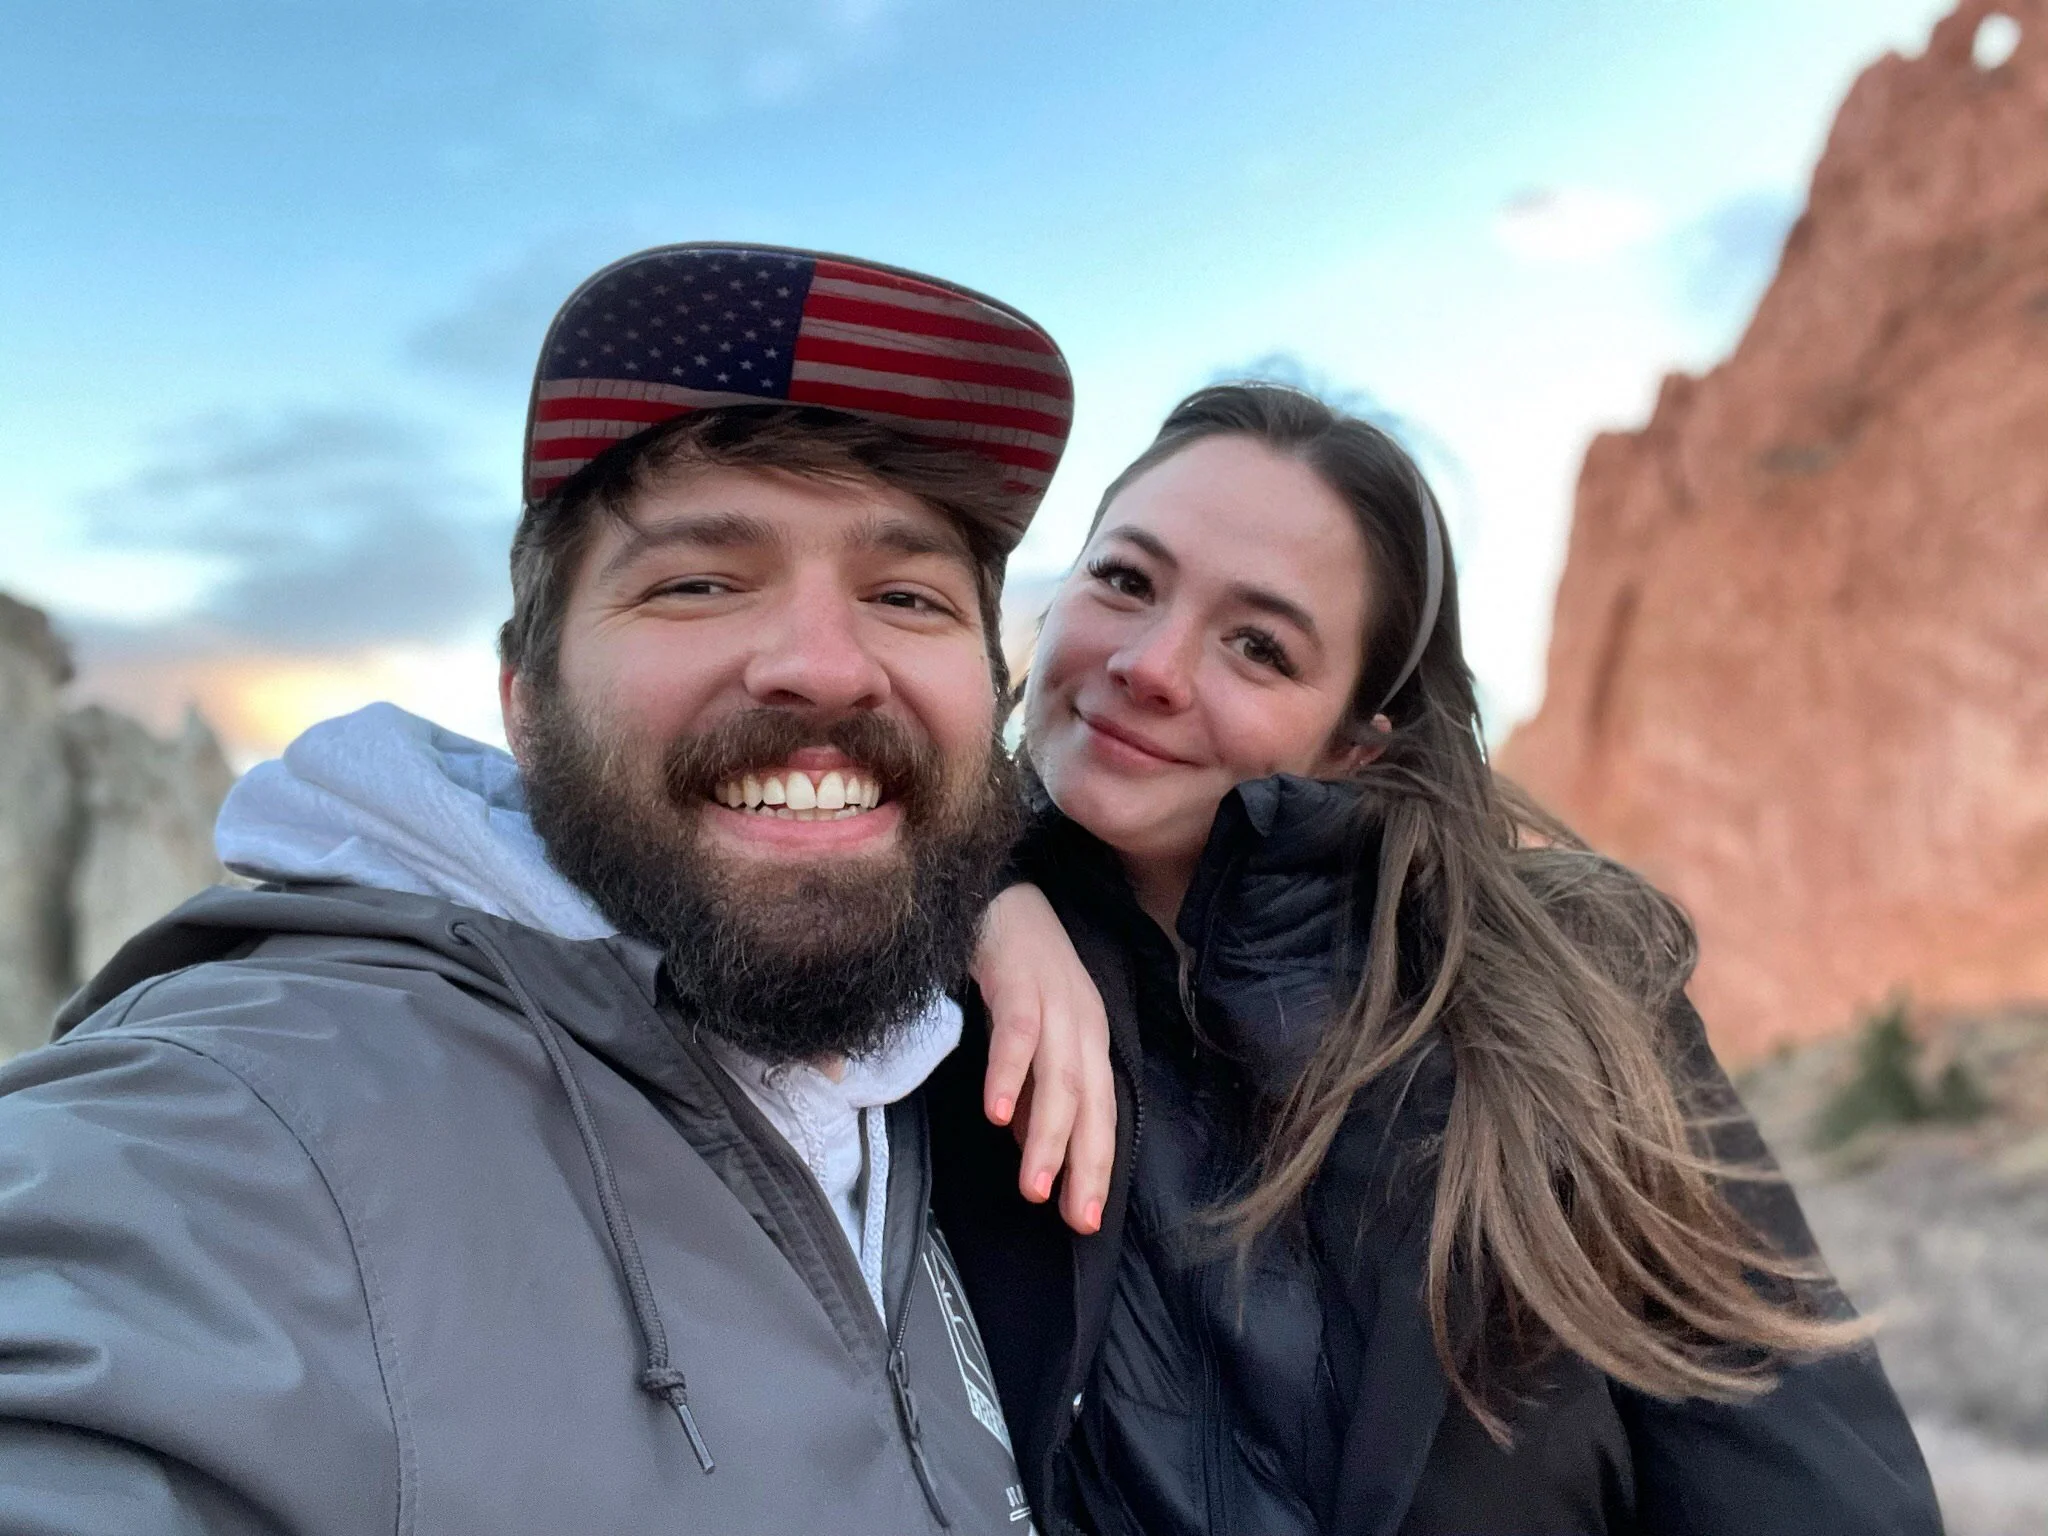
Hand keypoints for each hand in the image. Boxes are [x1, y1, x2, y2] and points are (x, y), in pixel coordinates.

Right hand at [971, 884, 1115, 1234]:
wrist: (996, 890)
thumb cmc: (1014, 966)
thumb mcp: (1032, 1032)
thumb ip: (1031, 1085)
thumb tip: (1027, 1141)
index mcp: (1088, 1038)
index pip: (1101, 1111)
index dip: (1094, 1166)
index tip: (1084, 1220)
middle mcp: (1082, 1022)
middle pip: (1092, 1101)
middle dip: (1085, 1164)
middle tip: (1075, 1219)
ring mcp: (1055, 999)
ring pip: (1061, 1077)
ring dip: (1049, 1135)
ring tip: (1033, 1185)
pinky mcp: (1019, 979)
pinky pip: (1019, 1034)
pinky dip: (1010, 1075)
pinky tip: (996, 1114)